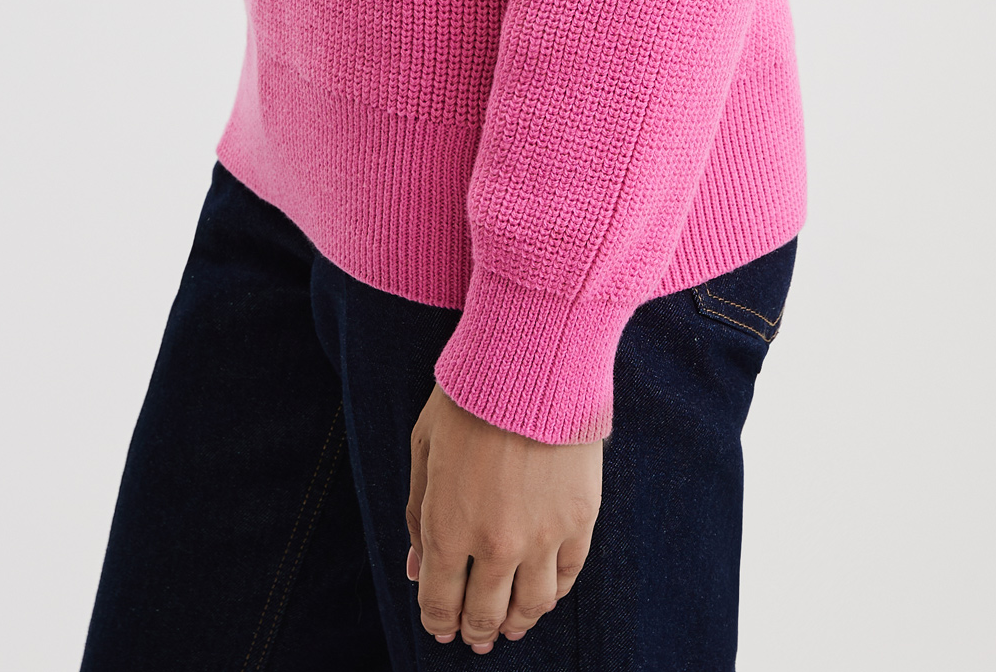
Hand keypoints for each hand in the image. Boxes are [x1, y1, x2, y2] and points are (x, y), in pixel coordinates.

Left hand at [405, 382, 600, 649]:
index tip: (441, 628)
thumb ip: (417, 516)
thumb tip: (415, 573)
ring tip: (510, 625)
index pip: (440, 603)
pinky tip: (543, 592)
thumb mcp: (424, 449)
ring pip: (531, 608)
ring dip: (517, 623)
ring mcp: (542, 536)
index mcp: (447, 527)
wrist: (532, 357)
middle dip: (475, 632)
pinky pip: (567, 577)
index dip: (438, 623)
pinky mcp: (580, 520)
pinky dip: (553, 593)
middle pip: (484, 614)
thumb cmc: (469, 395)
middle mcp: (495, 543)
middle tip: (475, 638)